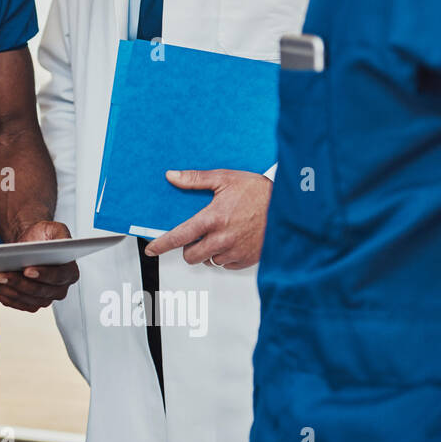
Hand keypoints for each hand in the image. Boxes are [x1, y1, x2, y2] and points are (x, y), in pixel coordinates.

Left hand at [0, 220, 76, 312]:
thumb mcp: (55, 228)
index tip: (27, 270)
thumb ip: (60, 235)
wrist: (31, 243)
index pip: (58, 277)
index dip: (43, 274)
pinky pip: (13, 302)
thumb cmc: (43, 237)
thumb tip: (55, 245)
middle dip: (16, 283)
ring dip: (3, 290)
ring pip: (23, 299)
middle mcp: (59, 290)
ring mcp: (44, 298)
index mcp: (70, 272)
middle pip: (38, 291)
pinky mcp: (28, 303)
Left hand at [143, 169, 270, 269]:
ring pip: (210, 261)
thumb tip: (172, 176)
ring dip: (208, 252)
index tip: (152, 249)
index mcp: (213, 219)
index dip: (162, 244)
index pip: (179, 237)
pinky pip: (227, 265)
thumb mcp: (224, 178)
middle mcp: (223, 239)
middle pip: (191, 256)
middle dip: (189, 248)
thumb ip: (195, 179)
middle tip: (196, 237)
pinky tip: (232, 242)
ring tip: (219, 236)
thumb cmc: (258, 191)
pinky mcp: (248, 259)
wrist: (288, 205)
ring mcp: (236, 251)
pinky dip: (225, 257)